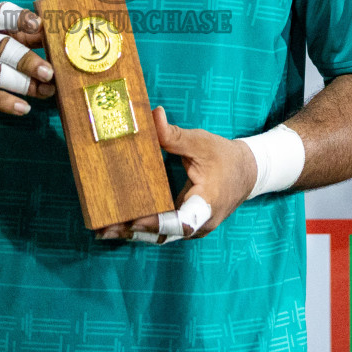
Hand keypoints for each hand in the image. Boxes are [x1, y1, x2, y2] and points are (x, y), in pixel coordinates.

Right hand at [0, 2, 55, 116]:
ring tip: (45, 91)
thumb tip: (52, 39)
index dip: (20, 19)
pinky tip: (24, 108)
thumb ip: (23, 36)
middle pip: (0, 47)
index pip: (0, 13)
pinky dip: (6, 102)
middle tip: (49, 72)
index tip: (40, 26)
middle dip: (27, 60)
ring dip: (23, 83)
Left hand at [98, 106, 257, 242]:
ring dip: (134, 233)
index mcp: (206, 205)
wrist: (248, 172)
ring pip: (161, 236)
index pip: (181, 221)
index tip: (133, 220)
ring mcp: (193, 228)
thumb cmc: (225, 157)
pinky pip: (163, 230)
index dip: (157, 223)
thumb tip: (153, 116)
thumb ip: (175, 135)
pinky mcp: (186, 225)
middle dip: (134, 231)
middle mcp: (199, 224)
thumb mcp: (202, 142)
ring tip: (104, 230)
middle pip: (164, 233)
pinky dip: (143, 228)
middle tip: (104, 228)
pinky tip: (120, 225)